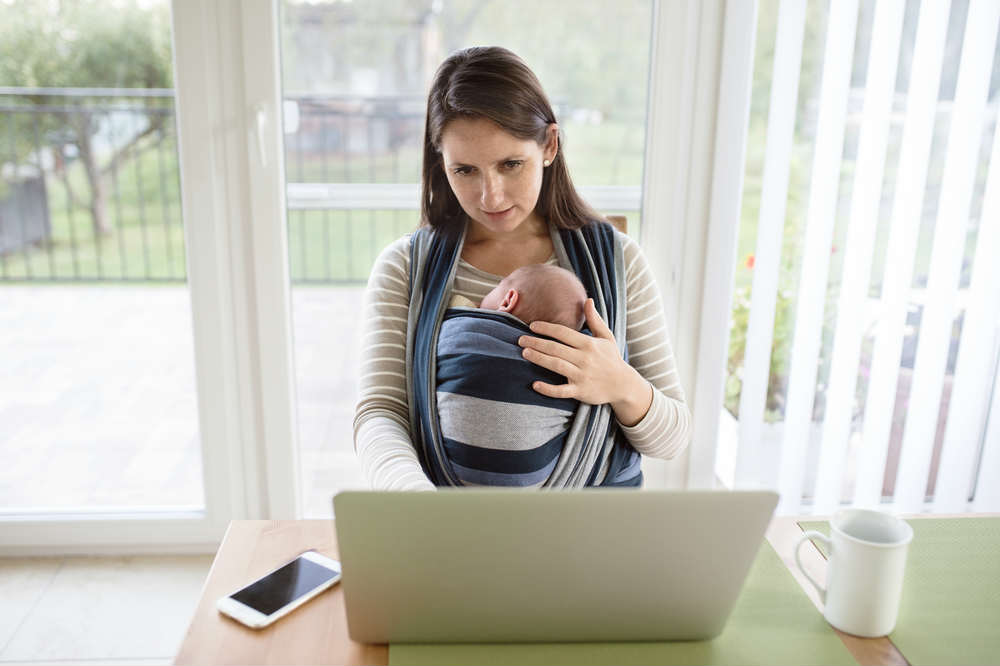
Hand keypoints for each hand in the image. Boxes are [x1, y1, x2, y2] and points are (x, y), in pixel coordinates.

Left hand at [517, 299, 650, 423]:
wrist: (623, 385)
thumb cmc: (611, 359)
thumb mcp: (606, 337)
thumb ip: (595, 319)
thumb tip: (588, 300)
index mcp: (589, 344)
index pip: (564, 333)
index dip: (547, 328)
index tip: (532, 325)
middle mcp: (584, 359)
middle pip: (556, 348)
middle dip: (536, 342)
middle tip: (519, 339)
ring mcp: (582, 376)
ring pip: (556, 366)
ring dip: (539, 358)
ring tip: (525, 352)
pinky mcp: (580, 391)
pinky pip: (561, 391)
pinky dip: (548, 389)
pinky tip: (535, 384)